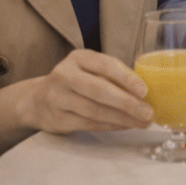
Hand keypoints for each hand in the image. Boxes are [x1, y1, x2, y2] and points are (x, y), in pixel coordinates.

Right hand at [17, 49, 152, 133]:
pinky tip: (125, 126)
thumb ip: (112, 75)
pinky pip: (88, 124)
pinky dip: (110, 126)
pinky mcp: (57, 119)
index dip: (127, 78)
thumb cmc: (76, 82)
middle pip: (100, 90)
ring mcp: (57, 98)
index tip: (145, 91)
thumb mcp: (89, 69)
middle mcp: (64, 75)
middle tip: (148, 113)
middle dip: (127, 103)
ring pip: (95, 111)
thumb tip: (147, 88)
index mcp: (78, 58)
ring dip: (122, 119)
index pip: (105, 65)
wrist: (37, 100)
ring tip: (141, 122)